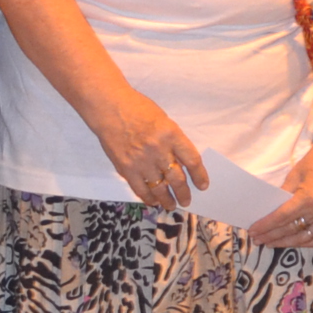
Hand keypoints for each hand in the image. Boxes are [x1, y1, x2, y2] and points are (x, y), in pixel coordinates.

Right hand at [92, 85, 204, 210]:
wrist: (109, 107)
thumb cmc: (138, 108)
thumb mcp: (164, 120)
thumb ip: (172, 141)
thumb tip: (180, 163)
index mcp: (171, 134)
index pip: (192, 160)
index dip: (200, 176)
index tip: (203, 185)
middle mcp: (158, 150)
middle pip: (177, 179)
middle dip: (184, 193)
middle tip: (186, 201)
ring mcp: (141, 162)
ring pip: (159, 188)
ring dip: (167, 200)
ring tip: (171, 205)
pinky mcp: (126, 169)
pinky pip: (140, 189)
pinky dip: (148, 198)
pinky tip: (153, 201)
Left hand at [248, 128, 312, 249]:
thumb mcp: (296, 174)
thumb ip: (284, 194)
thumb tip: (271, 209)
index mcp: (308, 198)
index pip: (281, 218)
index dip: (265, 226)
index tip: (253, 231)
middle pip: (291, 230)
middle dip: (272, 236)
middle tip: (257, 239)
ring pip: (305, 238)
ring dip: (286, 242)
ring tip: (271, 243)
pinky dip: (307, 243)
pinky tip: (295, 242)